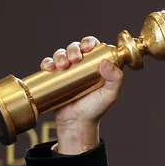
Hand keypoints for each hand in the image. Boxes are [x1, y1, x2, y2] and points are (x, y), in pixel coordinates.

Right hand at [40, 36, 122, 152]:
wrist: (77, 123)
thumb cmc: (95, 109)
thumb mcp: (110, 95)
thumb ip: (115, 79)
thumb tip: (106, 62)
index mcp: (97, 66)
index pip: (94, 47)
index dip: (90, 42)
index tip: (88, 47)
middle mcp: (82, 66)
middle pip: (76, 47)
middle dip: (74, 48)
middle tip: (75, 59)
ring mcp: (68, 71)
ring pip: (62, 53)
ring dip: (61, 55)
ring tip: (63, 65)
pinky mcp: (54, 77)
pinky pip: (49, 64)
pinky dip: (48, 62)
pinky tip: (50, 68)